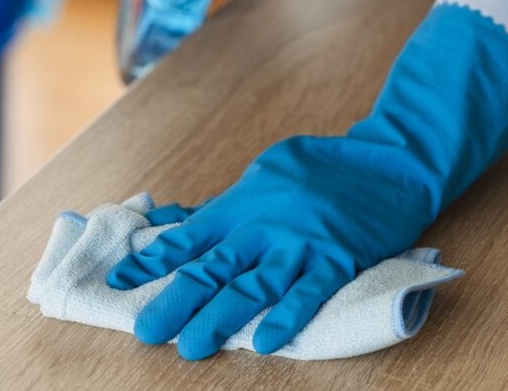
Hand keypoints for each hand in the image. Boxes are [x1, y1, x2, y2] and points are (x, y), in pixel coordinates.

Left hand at [108, 4, 507, 358]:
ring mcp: (301, 242)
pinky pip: (308, 293)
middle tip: (146, 331)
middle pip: (212, 268)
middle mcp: (264, 223)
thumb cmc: (321, 166)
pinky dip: (287, 318)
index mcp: (243, 202)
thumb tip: (180, 221)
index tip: (120, 282)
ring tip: (191, 346)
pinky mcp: (337, 258)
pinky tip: (266, 342)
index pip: (188, 237)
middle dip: (176, 301)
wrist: (388, 161)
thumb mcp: (265, 171)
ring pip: (252, 286)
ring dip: (220, 318)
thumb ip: (227, 204)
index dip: (153, 261)